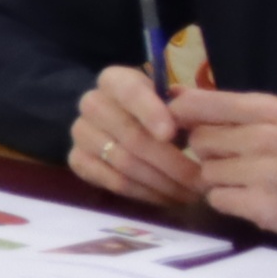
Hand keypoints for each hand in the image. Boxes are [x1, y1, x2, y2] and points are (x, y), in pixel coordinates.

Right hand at [62, 62, 208, 209]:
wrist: (123, 124)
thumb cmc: (158, 111)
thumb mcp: (172, 101)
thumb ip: (184, 107)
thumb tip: (193, 119)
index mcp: (115, 80)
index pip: (130, 92)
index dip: (150, 113)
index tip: (170, 134)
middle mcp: (92, 103)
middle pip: (130, 135)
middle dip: (170, 161)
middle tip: (199, 179)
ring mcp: (81, 133)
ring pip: (124, 163)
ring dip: (161, 182)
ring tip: (190, 194)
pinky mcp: (77, 160)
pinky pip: (113, 182)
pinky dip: (144, 193)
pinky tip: (167, 197)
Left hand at [172, 86, 276, 244]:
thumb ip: (233, 112)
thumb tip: (176, 97)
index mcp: (270, 110)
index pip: (201, 103)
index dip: (183, 117)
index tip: (184, 127)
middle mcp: (265, 136)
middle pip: (199, 141)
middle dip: (210, 155)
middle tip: (237, 163)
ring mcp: (264, 172)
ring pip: (206, 174)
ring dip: (220, 182)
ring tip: (251, 183)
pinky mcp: (262, 205)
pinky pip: (217, 200)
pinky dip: (229, 203)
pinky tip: (253, 201)